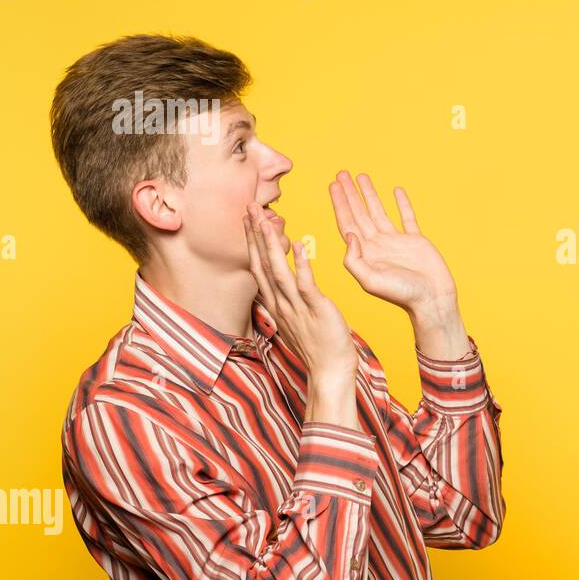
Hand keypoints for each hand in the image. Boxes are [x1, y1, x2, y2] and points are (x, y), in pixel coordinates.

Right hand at [243, 202, 357, 381]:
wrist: (329, 372)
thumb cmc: (317, 347)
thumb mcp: (295, 322)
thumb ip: (287, 304)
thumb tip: (281, 291)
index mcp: (277, 305)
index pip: (259, 268)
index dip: (252, 243)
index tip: (248, 221)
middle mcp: (281, 304)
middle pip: (262, 264)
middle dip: (254, 235)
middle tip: (249, 208)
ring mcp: (296, 307)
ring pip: (278, 272)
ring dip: (269, 244)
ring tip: (264, 220)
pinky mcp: (315, 310)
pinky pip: (305, 284)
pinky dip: (300, 264)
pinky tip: (296, 244)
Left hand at [328, 172, 458, 315]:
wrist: (432, 299)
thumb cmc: (402, 295)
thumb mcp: (370, 281)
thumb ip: (354, 260)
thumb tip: (350, 235)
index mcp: (365, 254)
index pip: (347, 223)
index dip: (339, 204)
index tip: (334, 185)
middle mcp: (378, 245)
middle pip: (359, 213)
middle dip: (350, 194)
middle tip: (342, 173)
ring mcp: (396, 241)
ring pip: (379, 211)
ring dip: (370, 194)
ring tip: (362, 176)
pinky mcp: (415, 240)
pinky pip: (407, 217)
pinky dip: (401, 203)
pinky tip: (395, 190)